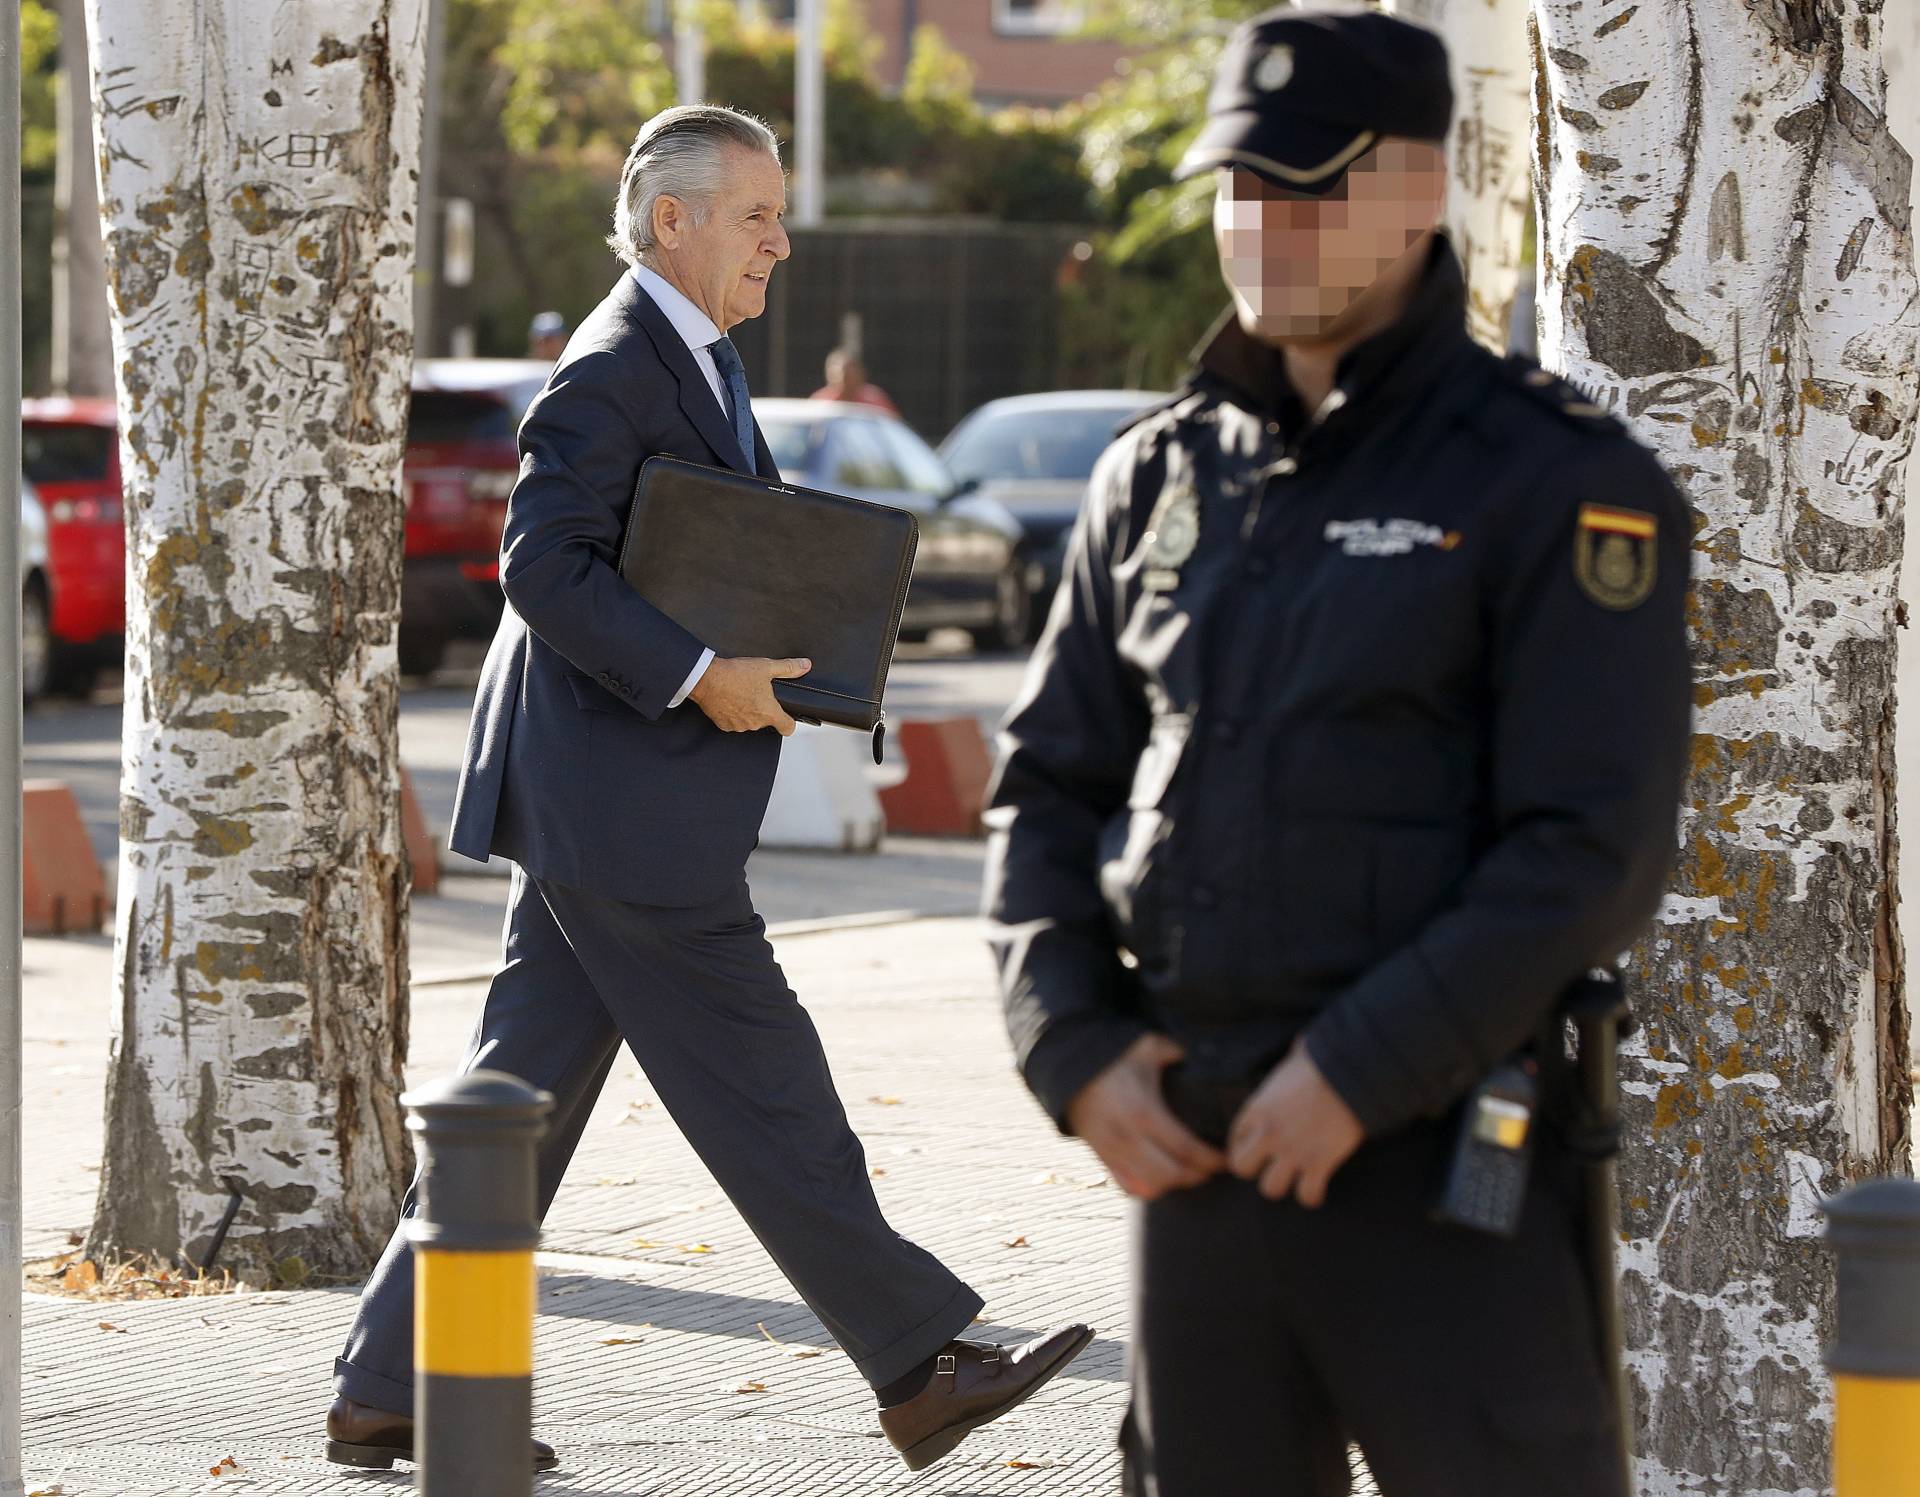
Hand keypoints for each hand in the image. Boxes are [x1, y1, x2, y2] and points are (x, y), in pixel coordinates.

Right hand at [689, 656, 810, 734]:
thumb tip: (805, 665)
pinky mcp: (724, 725)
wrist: (707, 679)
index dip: (789, 722)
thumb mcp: (766, 666)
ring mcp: (739, 726)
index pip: (788, 728)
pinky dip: (733, 714)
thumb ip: (788, 668)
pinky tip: (730, 700)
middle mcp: (755, 722)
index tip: (787, 717)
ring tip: (741, 694)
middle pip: (766, 721)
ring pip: (749, 721)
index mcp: (768, 711)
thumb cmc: (734, 674)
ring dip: (747, 711)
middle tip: (756, 692)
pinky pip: (733, 722)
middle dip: (763, 709)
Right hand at [1065, 1034, 1226, 1199]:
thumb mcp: (1147, 1046)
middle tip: (1212, 1169)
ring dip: (1174, 1184)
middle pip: (1170, 1174)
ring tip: (1191, 1174)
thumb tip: (1203, 1058)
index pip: (1185, 1149)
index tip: (1226, 1159)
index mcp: (1143, 1111)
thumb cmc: (1114, 1056)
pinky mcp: (1100, 1157)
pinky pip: (1127, 1186)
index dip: (1210, 1160)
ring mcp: (1111, 1151)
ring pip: (1149, 1186)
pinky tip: (1162, 1179)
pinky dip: (1147, 1189)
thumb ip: (1177, 1052)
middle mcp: (1126, 1137)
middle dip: (1196, 1176)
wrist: (1069, 1066)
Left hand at [1225, 1042, 1363, 1206]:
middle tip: (1271, 1163)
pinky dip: (1313, 1195)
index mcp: (1257, 1109)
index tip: (1257, 1146)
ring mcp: (1293, 1152)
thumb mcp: (1292, 1059)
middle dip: (1255, 1169)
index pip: (1234, 1140)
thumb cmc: (1322, 1061)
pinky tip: (1318, 1185)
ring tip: (1294, 1175)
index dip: (1244, 1145)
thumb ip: (1285, 1065)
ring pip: (1271, 1189)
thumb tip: (1298, 1049)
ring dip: (1283, 1184)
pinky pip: (1307, 1196)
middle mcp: (1269, 1134)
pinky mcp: (1320, 1164)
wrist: (1352, 1074)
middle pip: (1242, 1169)